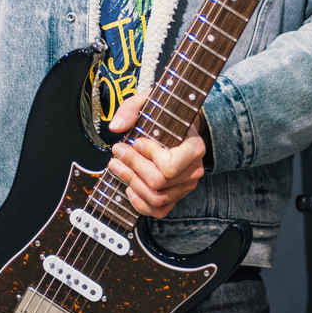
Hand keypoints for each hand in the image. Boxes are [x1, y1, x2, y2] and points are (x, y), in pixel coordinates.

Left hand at [108, 88, 206, 218]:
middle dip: (132, 167)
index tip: (138, 141)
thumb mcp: (151, 102)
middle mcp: (193, 170)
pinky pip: (159, 210)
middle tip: (118, 152)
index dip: (148, 156)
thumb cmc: (167, 116)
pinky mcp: (176, 196)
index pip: (170, 166)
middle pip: (159, 182)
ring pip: (156, 197)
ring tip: (118, 167)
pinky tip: (130, 189)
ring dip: (131, 183)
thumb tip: (117, 126)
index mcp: (194, 148)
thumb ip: (132, 109)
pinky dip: (140, 204)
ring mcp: (185, 186)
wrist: (180, 128)